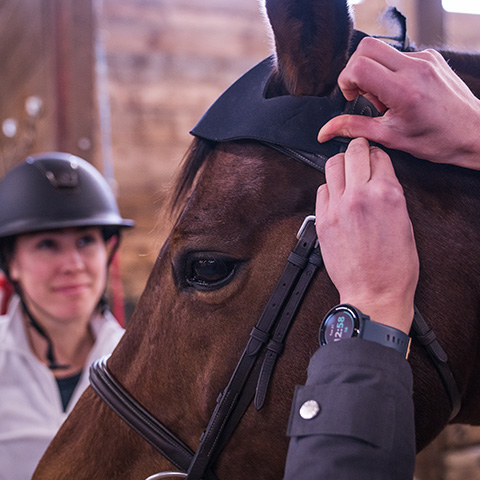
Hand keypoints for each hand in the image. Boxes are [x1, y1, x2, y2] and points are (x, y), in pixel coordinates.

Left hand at [316, 138, 418, 333]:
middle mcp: (361, 195)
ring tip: (345, 175)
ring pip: (332, 166)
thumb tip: (379, 179)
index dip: (376, 155)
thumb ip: (390, 195)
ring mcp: (338, 206)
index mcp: (388, 193)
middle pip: (353, 152)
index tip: (374, 159)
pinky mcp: (322, 219)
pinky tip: (336, 197)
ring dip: (340, 166)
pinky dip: (329, 189)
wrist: (373, 293)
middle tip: (358, 155)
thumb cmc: (394, 267)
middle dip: (357, 150)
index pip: (378, 155)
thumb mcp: (405, 223)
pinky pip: (321, 190)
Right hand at [318, 37, 479, 170]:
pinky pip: (398, 55)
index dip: (347, 81)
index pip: (359, 66)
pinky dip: (390, 72)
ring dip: (374, 71)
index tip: (353, 97)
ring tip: (385, 97)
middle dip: (355, 70)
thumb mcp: (390, 137)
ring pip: (381, 49)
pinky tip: (399, 92)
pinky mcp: (430, 57)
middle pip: (366, 47)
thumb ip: (354, 128)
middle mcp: (415, 68)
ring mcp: (425, 59)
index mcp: (403, 91)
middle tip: (364, 93)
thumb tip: (326, 130)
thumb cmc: (437, 139)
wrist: (472, 132)